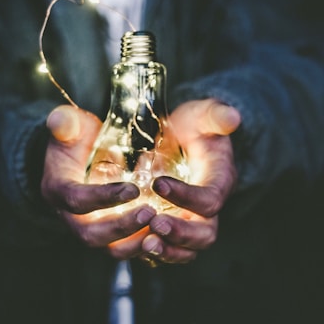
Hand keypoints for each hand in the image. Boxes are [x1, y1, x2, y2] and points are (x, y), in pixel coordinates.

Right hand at [41, 105, 155, 254]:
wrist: (78, 157)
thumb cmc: (76, 139)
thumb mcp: (70, 127)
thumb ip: (65, 123)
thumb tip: (58, 119)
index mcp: (58, 190)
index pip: (76, 200)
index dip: (103, 198)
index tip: (133, 189)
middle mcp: (70, 216)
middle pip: (91, 234)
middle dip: (121, 227)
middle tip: (150, 213)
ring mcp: (89, 227)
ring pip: (109, 248)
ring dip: (135, 242)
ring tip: (161, 227)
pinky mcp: (107, 232)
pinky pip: (124, 247)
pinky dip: (143, 245)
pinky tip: (164, 235)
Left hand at [140, 99, 240, 264]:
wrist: (185, 138)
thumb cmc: (194, 127)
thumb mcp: (204, 115)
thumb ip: (216, 115)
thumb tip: (232, 116)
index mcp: (219, 181)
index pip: (210, 199)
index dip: (187, 196)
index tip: (158, 183)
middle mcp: (208, 207)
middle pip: (204, 233)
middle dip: (181, 233)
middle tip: (155, 224)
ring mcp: (191, 218)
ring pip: (187, 248)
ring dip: (167, 250)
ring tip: (145, 244)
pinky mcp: (175, 223)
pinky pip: (169, 247)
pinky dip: (154, 251)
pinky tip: (134, 244)